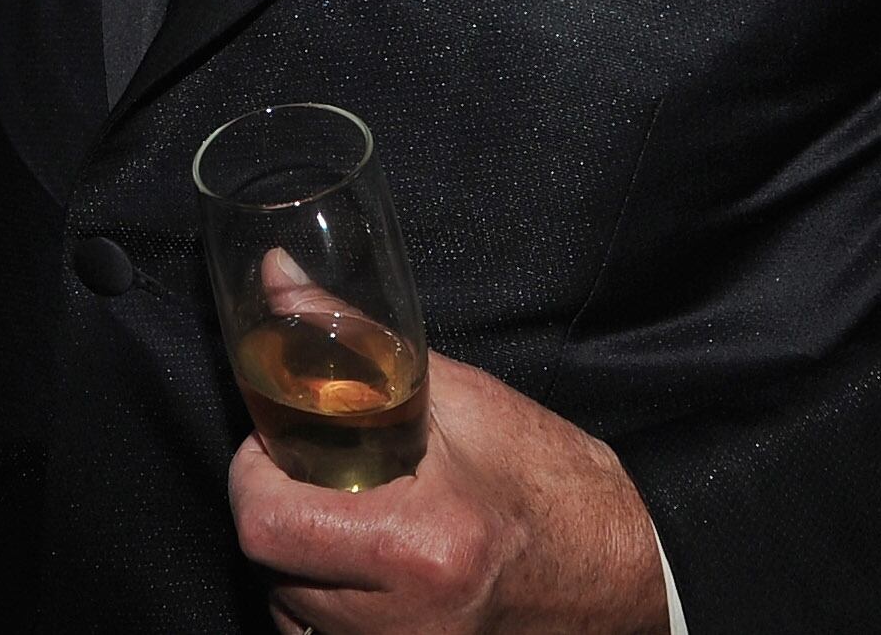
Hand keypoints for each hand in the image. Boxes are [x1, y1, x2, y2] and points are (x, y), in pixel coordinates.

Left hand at [231, 354, 665, 634]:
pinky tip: (366, 575)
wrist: (625, 575)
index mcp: (419, 542)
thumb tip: (277, 280)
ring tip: (350, 523)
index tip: (280, 445)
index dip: (255, 476)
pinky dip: (326, 608)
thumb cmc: (554, 483)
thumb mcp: (465, 400)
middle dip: (277, 513)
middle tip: (317, 477)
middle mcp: (405, 622)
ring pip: (291, 613)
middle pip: (271, 570)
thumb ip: (359, 341)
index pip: (267, 523)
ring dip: (300, 565)